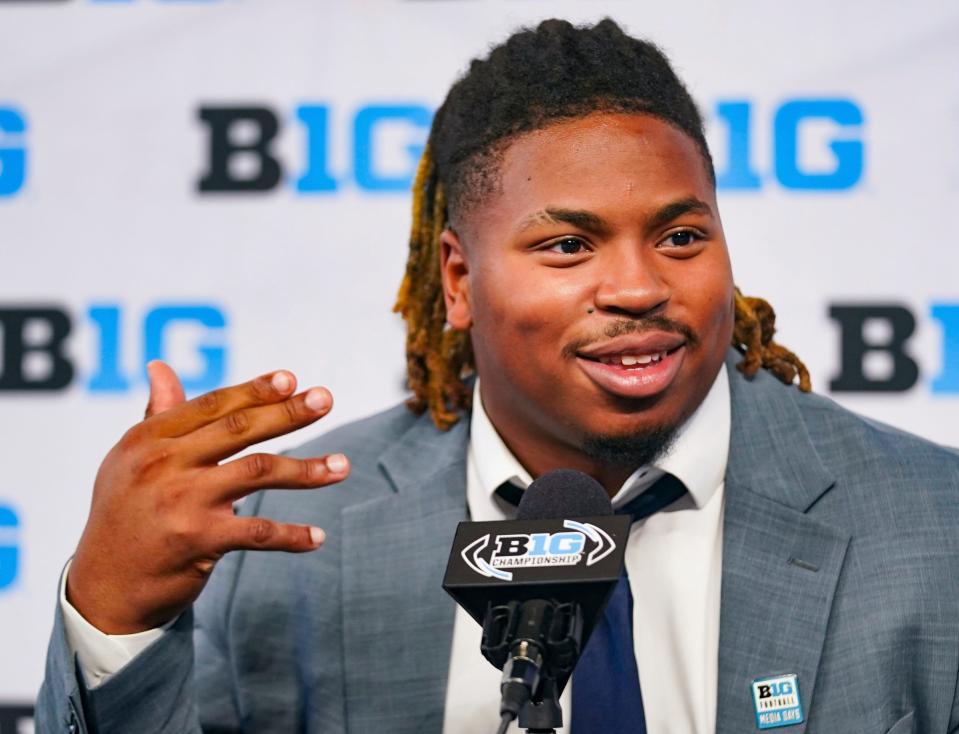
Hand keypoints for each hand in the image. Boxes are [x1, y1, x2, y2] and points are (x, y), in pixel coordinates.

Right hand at [66, 361, 349, 633]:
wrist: (104, 587)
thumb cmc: (124, 514)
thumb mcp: (129, 461)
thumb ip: (158, 415)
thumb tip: (160, 367)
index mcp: (150, 438)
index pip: (213, 405)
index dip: (255, 390)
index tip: (293, 379)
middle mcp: (164, 464)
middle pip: (240, 429)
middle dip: (289, 412)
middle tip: (326, 400)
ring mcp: (181, 502)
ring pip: (258, 472)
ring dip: (307, 469)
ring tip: (344, 466)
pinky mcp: (197, 541)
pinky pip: (258, 532)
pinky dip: (292, 536)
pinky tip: (319, 537)